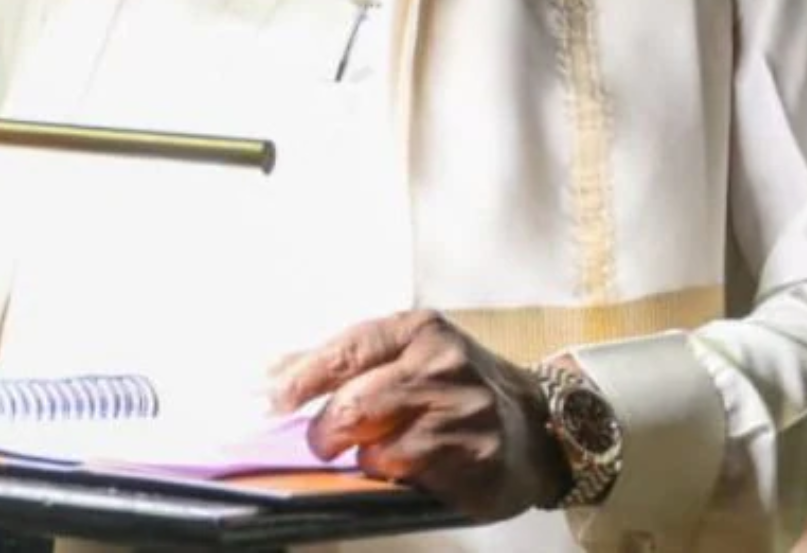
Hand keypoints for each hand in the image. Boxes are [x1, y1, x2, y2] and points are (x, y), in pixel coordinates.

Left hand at [270, 310, 567, 520]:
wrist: (537, 425)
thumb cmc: (454, 388)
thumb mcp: (407, 355)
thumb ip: (342, 361)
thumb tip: (268, 375)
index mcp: (419, 330)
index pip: (344, 351)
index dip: (300, 381)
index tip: (272, 402)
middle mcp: (443, 364)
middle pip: (352, 405)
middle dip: (324, 433)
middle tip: (322, 444)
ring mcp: (463, 411)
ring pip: (376, 447)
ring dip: (362, 458)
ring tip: (374, 454)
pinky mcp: (475, 458)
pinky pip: (408, 476)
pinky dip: (394, 477)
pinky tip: (410, 468)